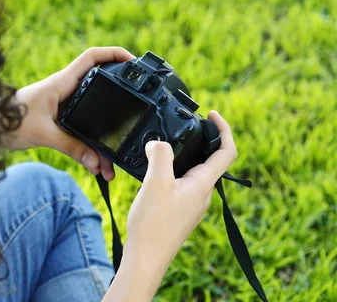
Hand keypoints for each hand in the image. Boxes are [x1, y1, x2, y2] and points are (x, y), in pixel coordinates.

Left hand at [2, 47, 134, 180]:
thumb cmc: (7, 122)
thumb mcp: (43, 134)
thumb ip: (71, 146)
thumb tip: (95, 161)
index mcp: (62, 82)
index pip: (92, 57)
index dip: (114, 54)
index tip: (133, 61)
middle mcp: (65, 90)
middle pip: (99, 84)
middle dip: (119, 93)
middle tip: (137, 102)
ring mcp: (63, 105)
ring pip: (92, 113)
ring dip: (103, 131)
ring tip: (112, 159)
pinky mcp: (58, 120)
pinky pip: (82, 129)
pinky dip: (90, 145)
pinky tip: (96, 163)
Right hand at [103, 111, 237, 300]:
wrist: (146, 258)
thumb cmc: (153, 224)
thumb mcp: (156, 182)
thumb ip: (160, 155)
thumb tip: (158, 142)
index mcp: (202, 184)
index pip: (226, 152)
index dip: (223, 129)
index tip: (211, 114)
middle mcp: (202, 193)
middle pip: (211, 159)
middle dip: (201, 139)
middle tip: (184, 126)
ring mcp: (191, 203)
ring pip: (195, 171)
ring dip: (185, 154)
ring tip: (165, 145)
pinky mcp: (180, 210)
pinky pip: (182, 183)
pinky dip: (173, 170)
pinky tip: (154, 171)